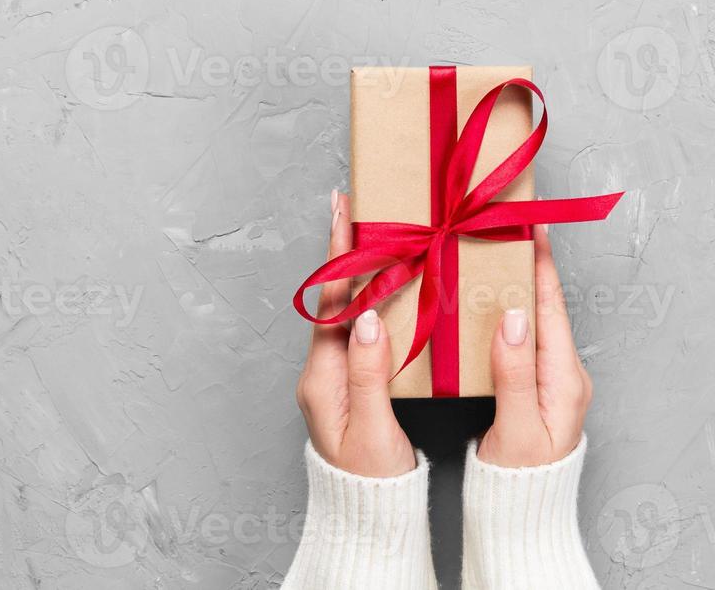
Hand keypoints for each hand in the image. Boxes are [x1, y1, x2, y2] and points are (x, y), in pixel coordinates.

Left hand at [294, 190, 416, 477]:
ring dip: (364, 266)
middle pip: (337, 293)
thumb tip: (368, 317)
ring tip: (377, 227)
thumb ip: (368, 374)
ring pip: (350, 305)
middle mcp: (323, 369)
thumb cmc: (370, 482)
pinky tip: (391, 279)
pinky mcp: (351, 379)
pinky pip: (362, 324)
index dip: (340, 252)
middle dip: (349, 246)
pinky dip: (375, 294)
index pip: (332, 300)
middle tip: (359, 202)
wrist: (367, 513)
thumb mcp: (371, 431)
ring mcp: (335, 373)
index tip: (343, 209)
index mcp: (322, 377)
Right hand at [477, 224, 592, 467]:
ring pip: (532, 319)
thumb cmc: (521, 484)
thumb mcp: (518, 432)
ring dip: (516, 284)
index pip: (552, 308)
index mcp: (566, 380)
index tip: (531, 224)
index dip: (541, 264)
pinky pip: (522, 338)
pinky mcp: (534, 387)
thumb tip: (515, 318)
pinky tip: (488, 300)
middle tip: (507, 224)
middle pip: (544, 306)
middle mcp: (564, 374)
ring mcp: (551, 380)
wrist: (523, 518)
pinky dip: (507, 310)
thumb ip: (516, 375)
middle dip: (527, 264)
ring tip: (496, 250)